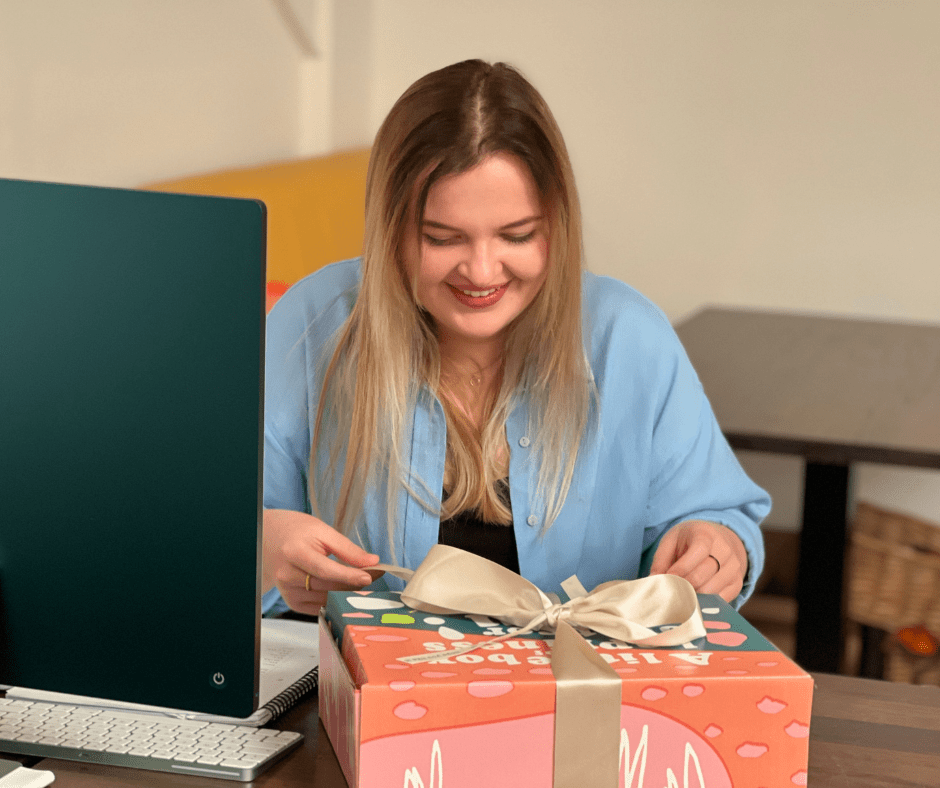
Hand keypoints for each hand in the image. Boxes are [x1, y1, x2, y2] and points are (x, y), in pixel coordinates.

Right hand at [263, 509, 379, 614]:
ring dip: (347, 594)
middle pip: (328, 587)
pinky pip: (319, 607)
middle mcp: (287, 575)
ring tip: (362, 582)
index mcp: (295, 553)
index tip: (370, 576)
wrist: (268, 539)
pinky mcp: (292, 602)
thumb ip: (347, 548)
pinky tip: (345, 592)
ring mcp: (288, 591)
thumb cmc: (296, 531)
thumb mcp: (322, 531)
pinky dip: (335, 601)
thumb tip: (372, 562)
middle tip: (375, 576)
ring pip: (326, 599)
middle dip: (354, 584)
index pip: (326, 570)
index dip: (349, 576)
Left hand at [649, 520, 747, 602]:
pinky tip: (693, 601)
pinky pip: (721, 599)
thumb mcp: (671, 542)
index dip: (682, 568)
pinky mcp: (737, 583)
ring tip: (680, 596)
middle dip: (683, 586)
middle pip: (703, 575)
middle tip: (670, 592)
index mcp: (706, 534)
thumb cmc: (688, 542)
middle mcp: (725, 550)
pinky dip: (705, 604)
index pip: (698, 552)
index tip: (668, 578)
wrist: (716, 540)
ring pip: (712, 590)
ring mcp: (734, 567)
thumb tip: (653, 582)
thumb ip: (661, 560)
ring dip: (693, 596)